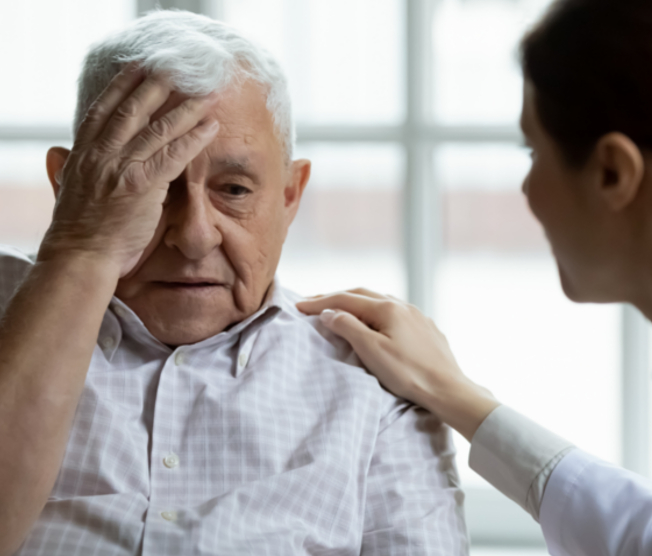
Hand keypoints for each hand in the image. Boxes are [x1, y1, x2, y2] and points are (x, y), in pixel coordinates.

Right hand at [39, 63, 220, 277]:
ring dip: (184, 109)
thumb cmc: (78, 229)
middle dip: (155, 86)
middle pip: (132, 110)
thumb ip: (65, 168)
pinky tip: (209, 127)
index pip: (102, 110)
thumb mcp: (65, 190)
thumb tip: (57, 151)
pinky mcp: (140, 185)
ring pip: (156, 129)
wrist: (81, 256)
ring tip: (204, 93)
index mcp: (83, 153)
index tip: (137, 67)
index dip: (121, 86)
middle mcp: (101, 154)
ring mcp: (120, 168)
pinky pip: (172, 156)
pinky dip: (192, 139)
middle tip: (176, 68)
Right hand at [296, 288, 500, 441]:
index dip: (319, 302)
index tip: (298, 306)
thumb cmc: (409, 373)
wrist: (449, 390)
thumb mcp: (372, 351)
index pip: (345, 299)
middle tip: (312, 303)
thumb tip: (329, 312)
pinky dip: (373, 312)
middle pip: (361, 294)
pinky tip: (372, 321)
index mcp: (387, 308)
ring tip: (338, 309)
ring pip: (378, 301)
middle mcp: (402, 305)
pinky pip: (393, 312)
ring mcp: (416, 315)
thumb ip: (348, 327)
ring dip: (355, 303)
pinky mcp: (425, 328)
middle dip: (335, 297)